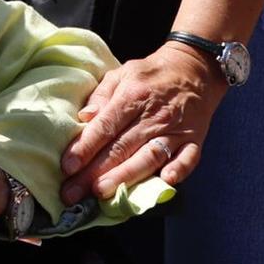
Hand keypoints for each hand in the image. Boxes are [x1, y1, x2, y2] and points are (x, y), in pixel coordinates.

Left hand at [60, 41, 224, 205]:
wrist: (195, 69)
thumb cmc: (150, 74)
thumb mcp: (122, 74)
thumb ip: (101, 96)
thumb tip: (84, 117)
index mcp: (133, 96)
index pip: (105, 126)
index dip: (85, 147)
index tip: (67, 167)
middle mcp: (154, 116)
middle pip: (121, 148)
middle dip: (94, 173)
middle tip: (73, 193)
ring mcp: (176, 130)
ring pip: (149, 157)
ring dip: (125, 177)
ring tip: (102, 194)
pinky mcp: (194, 140)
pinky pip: (188, 158)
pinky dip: (178, 170)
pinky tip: (165, 181)